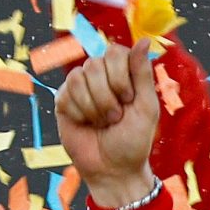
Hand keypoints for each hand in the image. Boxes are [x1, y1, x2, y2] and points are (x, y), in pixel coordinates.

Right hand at [56, 43, 160, 209]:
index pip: (114, 52)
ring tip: (101, 123)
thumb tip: (145, 40)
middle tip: (115, 117)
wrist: (113, 169)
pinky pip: (65, 94)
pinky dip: (79, 113)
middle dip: (108, 96)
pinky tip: (85, 124)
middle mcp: (100, 75)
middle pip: (95, 64)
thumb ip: (143, 73)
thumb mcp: (146, 106)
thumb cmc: (134, 140)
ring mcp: (80, 87)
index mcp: (122, 73)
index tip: (128, 99)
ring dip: (93, 107)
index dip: (120, 76)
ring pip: (78, 78)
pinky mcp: (63, 101)